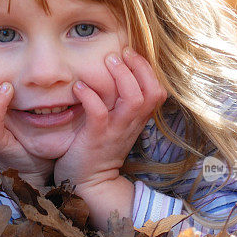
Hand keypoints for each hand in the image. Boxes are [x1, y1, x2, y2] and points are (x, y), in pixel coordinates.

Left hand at [53, 47, 166, 191]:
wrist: (88, 183)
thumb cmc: (97, 150)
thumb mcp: (116, 126)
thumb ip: (120, 105)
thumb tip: (115, 76)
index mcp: (136, 120)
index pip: (157, 91)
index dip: (147, 69)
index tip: (130, 53)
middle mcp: (130, 124)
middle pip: (152, 92)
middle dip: (139, 67)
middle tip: (120, 53)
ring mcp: (115, 131)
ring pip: (133, 100)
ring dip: (121, 77)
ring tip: (105, 61)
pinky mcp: (96, 138)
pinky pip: (99, 113)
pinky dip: (90, 96)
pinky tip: (79, 87)